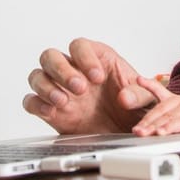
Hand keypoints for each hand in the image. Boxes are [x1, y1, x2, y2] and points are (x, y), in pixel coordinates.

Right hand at [21, 38, 155, 133]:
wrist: (127, 134)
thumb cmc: (134, 110)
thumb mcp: (147, 100)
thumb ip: (140, 95)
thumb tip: (125, 97)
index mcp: (95, 59)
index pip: (79, 45)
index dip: (85, 57)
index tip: (97, 77)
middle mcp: (73, 71)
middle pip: (51, 56)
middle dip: (62, 70)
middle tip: (79, 88)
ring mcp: (59, 89)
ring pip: (37, 75)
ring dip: (47, 87)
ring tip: (64, 102)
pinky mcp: (51, 111)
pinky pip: (31, 101)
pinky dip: (37, 105)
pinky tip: (52, 112)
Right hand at [131, 76, 179, 135]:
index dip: (169, 127)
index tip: (159, 133)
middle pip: (167, 116)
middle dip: (153, 126)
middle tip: (142, 134)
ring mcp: (177, 100)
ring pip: (159, 108)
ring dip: (146, 119)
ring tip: (137, 129)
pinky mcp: (168, 97)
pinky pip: (157, 90)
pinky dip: (148, 85)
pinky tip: (140, 80)